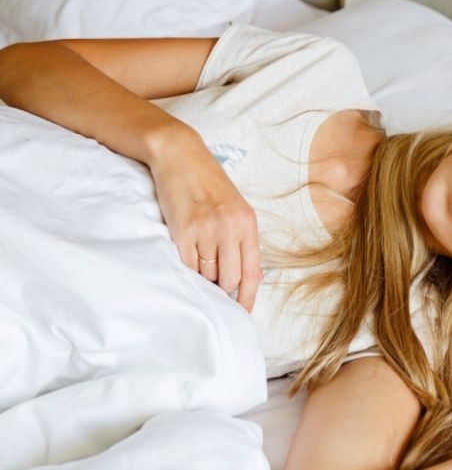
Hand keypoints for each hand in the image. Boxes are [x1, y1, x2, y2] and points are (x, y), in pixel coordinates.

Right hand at [147, 130, 262, 312]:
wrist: (180, 156)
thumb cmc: (209, 183)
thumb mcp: (236, 208)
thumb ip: (243, 240)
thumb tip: (247, 277)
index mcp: (248, 223)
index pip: (252, 271)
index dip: (247, 297)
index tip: (243, 313)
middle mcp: (230, 228)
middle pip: (229, 278)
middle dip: (221, 286)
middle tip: (213, 278)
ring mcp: (206, 230)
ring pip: (207, 274)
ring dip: (203, 274)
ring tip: (198, 255)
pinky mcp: (182, 231)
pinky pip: (187, 265)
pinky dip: (187, 266)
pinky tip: (186, 252)